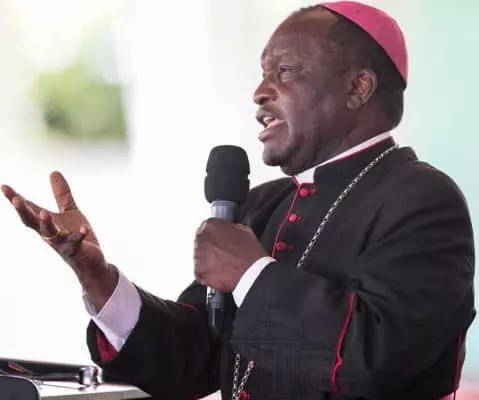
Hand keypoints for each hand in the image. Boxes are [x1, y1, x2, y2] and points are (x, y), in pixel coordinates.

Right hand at [2, 171, 116, 310]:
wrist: (90, 264)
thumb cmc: (76, 238)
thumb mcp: (69, 212)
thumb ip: (62, 194)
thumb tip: (53, 172)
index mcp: (47, 224)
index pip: (29, 209)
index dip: (16, 199)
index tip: (4, 186)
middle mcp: (50, 234)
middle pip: (33, 222)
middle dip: (24, 212)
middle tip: (16, 200)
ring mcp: (62, 244)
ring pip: (51, 234)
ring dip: (46, 224)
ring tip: (43, 214)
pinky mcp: (76, 250)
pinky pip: (76, 242)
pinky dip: (79, 235)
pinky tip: (84, 228)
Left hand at [194, 218, 267, 291]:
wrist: (253, 274)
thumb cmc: (251, 254)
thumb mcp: (243, 230)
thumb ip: (228, 228)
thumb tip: (226, 231)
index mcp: (211, 225)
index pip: (205, 228)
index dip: (214, 236)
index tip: (218, 242)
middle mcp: (202, 239)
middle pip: (201, 242)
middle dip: (210, 248)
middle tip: (222, 255)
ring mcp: (199, 256)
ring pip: (199, 257)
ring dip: (208, 261)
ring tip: (223, 264)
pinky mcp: (199, 271)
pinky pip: (199, 272)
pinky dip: (207, 274)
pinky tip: (221, 272)